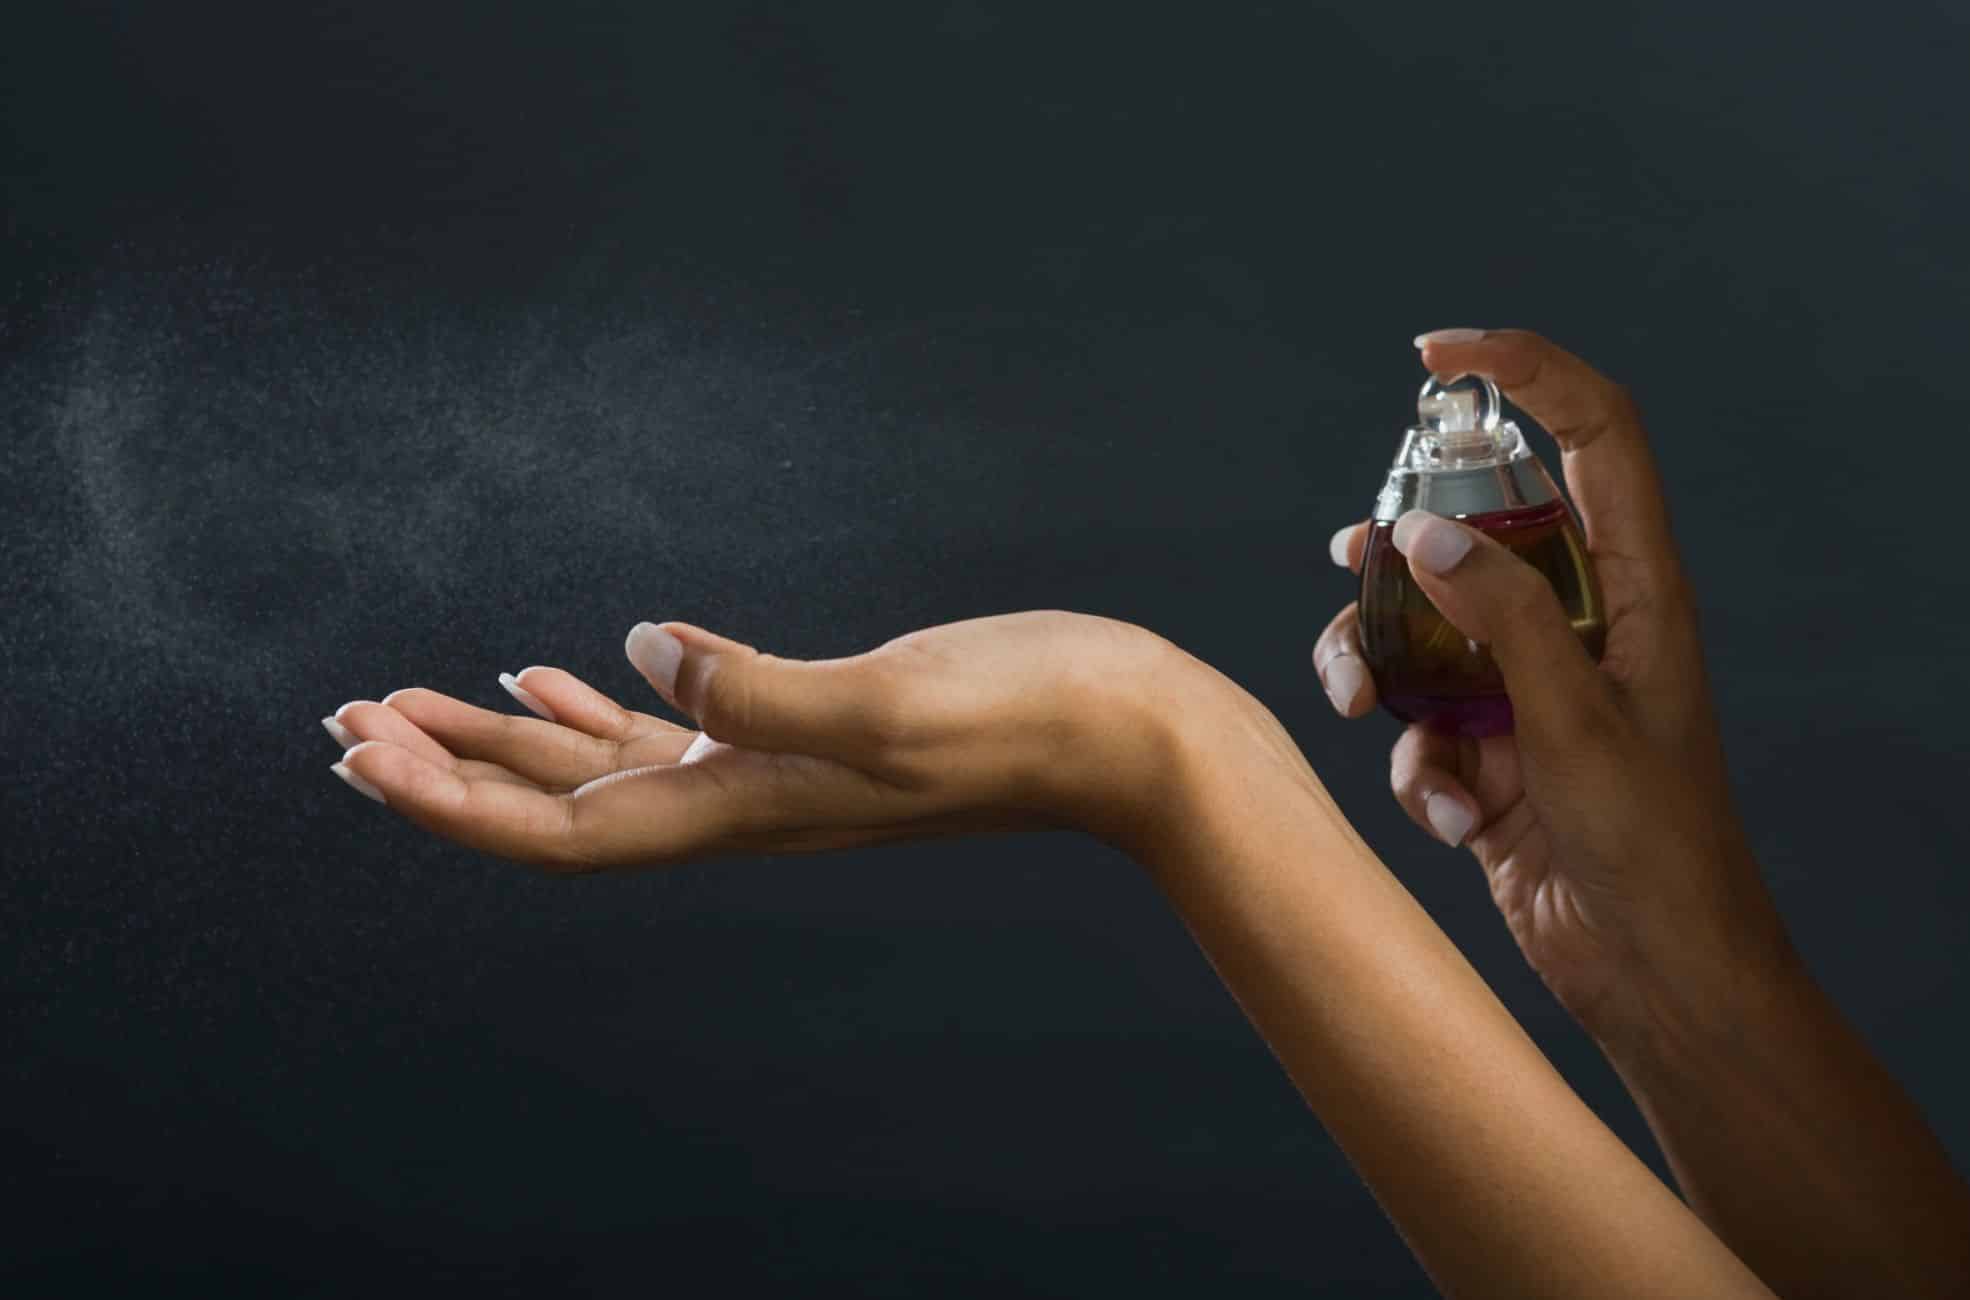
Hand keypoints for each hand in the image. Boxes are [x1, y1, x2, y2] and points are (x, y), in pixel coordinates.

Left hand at [322, 610, 1238, 871]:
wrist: (1131, 736)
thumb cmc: (1032, 716)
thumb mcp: (893, 700)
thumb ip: (760, 688)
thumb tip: (633, 654)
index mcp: (752, 804)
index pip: (567, 829)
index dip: (453, 803)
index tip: (359, 757)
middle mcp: (748, 802)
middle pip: (562, 806)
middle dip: (447, 771)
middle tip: (343, 726)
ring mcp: (778, 771)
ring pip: (609, 768)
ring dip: (507, 743)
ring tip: (417, 707)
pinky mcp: (811, 728)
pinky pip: (678, 730)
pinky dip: (606, 710)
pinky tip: (572, 678)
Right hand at [1313, 328, 1789, 1042]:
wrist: (1651, 974)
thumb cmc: (1652, 847)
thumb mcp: (1576, 724)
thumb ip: (1504, 619)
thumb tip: (1423, 537)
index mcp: (1633, 590)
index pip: (1593, 435)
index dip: (1526, 372)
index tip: (1435, 356)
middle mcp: (1578, 624)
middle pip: (1474, 529)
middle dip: (1399, 551)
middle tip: (1353, 562)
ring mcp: (1528, 689)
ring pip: (1422, 629)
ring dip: (1377, 664)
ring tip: (1362, 705)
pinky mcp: (1488, 753)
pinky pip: (1420, 725)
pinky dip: (1414, 768)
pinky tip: (1448, 817)